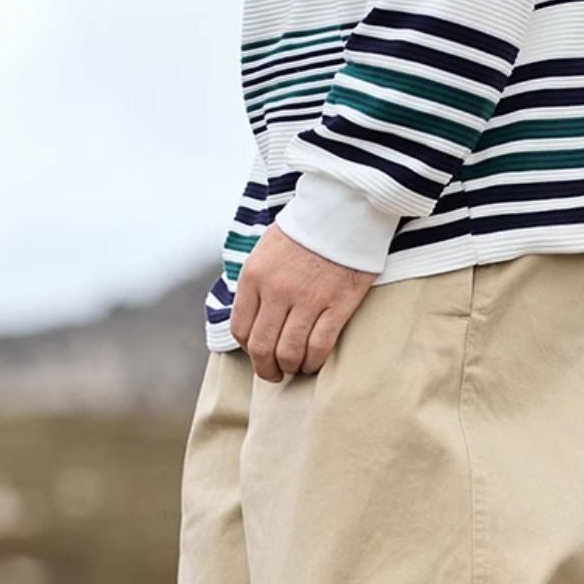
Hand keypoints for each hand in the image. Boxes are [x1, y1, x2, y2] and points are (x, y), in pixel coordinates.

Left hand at [229, 225, 376, 382]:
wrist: (342, 210)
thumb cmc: (304, 232)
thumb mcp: (265, 251)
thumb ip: (255, 285)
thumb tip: (251, 319)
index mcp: (254, 276)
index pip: (241, 329)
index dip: (249, 349)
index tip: (259, 353)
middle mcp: (276, 291)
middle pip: (262, 348)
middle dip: (266, 369)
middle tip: (275, 373)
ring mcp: (307, 300)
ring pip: (289, 352)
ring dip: (290, 367)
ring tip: (296, 367)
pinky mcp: (335, 306)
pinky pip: (318, 347)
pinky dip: (313, 362)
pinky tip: (314, 363)